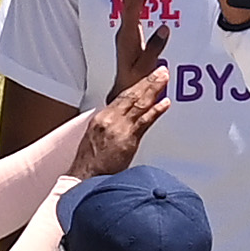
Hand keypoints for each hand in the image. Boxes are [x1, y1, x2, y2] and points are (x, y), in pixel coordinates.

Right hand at [77, 51, 172, 176]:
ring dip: (153, 89)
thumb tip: (119, 128)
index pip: (121, 98)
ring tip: (164, 78)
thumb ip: (108, 131)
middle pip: (130, 95)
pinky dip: (155, 111)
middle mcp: (108, 119)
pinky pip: (144, 122)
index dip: (135, 86)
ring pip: (138, 104)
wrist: (84, 179)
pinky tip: (165, 103)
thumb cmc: (89, 167)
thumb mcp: (94, 142)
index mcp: (100, 119)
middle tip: (160, 71)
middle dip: (147, 81)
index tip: (145, 79)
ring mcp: (118, 128)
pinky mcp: (127, 140)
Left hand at [106, 0, 178, 91]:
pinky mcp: (129, 34)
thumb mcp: (146, 67)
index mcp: (127, 36)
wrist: (124, 90)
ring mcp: (126, 31)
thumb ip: (154, 47)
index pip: (133, 8)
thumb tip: (165, 27)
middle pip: (128, 0)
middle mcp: (124, 30)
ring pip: (130, 3)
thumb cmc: (135, 81)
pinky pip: (134, 10)